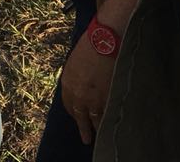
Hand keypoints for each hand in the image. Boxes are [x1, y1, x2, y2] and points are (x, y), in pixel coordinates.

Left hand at [60, 27, 117, 144]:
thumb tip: (81, 87)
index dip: (74, 113)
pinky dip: (110, 119)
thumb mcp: (76, 62)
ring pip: (96, 119)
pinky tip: (113, 124)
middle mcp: (78, 94)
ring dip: (98, 128)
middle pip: (80, 116)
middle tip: (86, 138)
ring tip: (101, 136)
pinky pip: (108, 114)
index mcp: (67, 83)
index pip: (69, 105)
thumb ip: (76, 78)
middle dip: (84, 128)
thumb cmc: (90, 46)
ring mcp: (94, 98)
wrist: (105, 41)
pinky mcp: (109, 98)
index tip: (78, 118)